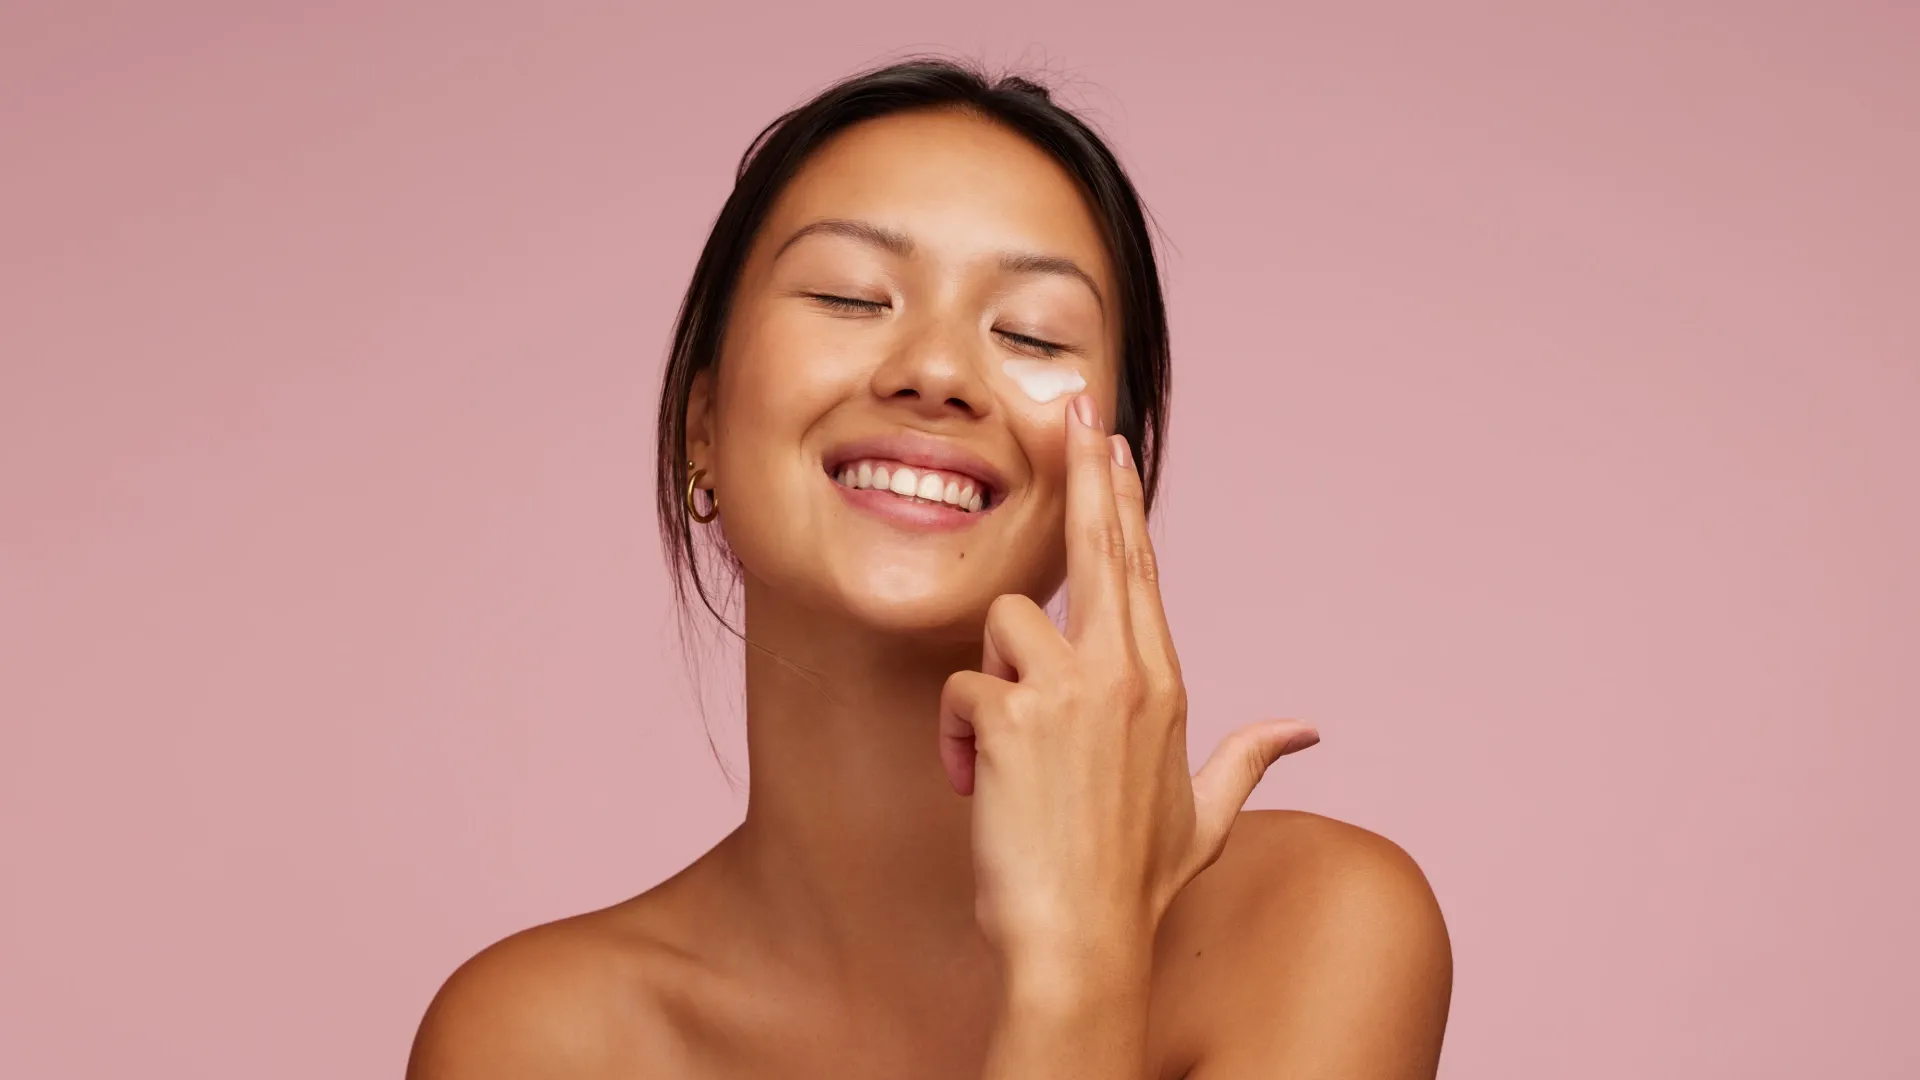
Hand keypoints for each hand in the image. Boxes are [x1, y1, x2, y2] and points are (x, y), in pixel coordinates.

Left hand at [938, 393, 1319, 977]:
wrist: (1084, 940)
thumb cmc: (1135, 882)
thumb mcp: (1205, 815)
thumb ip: (1250, 757)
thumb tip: (1307, 728)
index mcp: (1166, 685)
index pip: (1141, 569)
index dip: (1124, 501)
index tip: (1112, 445)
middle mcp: (1125, 673)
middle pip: (1101, 545)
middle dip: (1086, 469)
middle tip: (1071, 404)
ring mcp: (1070, 688)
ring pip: (1009, 622)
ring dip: (992, 681)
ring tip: (1000, 756)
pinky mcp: (1011, 711)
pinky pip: (962, 687)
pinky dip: (958, 737)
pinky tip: (975, 784)